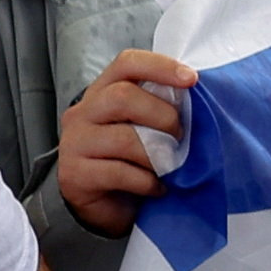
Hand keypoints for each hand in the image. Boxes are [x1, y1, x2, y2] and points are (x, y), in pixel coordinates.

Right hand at [53, 49, 195, 233]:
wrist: (102, 206)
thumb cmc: (131, 160)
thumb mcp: (145, 127)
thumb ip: (160, 107)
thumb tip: (197, 96)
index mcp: (103, 92)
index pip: (127, 63)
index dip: (161, 66)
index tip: (191, 80)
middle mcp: (83, 112)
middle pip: (122, 97)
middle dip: (162, 116)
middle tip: (179, 137)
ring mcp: (74, 143)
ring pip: (123, 139)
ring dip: (157, 155)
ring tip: (168, 167)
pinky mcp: (75, 175)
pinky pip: (120, 173)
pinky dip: (147, 182)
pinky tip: (156, 187)